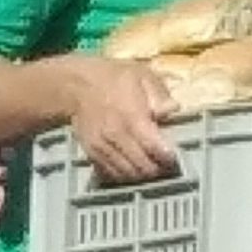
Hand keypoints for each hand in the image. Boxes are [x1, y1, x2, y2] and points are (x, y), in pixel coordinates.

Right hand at [68, 57, 178, 182]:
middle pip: (143, 166)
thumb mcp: (142, 76)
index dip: (168, 158)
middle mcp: (116, 136)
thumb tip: (173, 110)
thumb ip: (159, 95)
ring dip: (142, 175)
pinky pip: (111, 174)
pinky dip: (124, 175)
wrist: (76, 86)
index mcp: (132, 117)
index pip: (155, 148)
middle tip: (165, 164)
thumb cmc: (113, 78)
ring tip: (150, 166)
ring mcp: (102, 147)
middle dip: (158, 168)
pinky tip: (132, 167)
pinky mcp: (92, 154)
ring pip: (128, 174)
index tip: (175, 157)